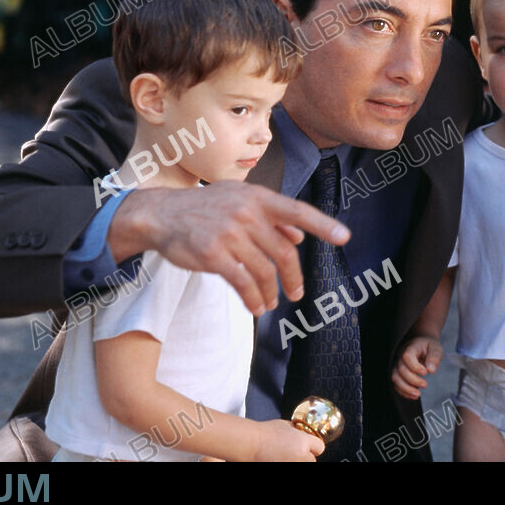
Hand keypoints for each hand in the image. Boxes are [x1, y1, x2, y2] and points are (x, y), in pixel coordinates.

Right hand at [108, 181, 350, 315]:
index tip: (345, 237)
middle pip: (284, 252)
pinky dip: (253, 299)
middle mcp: (246, 213)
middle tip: (297, 294)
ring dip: (271, 293)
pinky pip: (243, 283)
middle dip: (294, 277)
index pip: (297, 211)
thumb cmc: (204, 209)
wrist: (160, 215)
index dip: (323, 225)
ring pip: (264, 271)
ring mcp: (229, 233)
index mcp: (257, 198)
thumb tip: (299, 237)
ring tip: (270, 304)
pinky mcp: (213, 254)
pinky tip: (255, 307)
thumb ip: (270, 217)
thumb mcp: (238, 200)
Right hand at [251, 420, 323, 461]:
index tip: (308, 445)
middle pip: (312, 460)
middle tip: (294, 452)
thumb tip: (301, 432)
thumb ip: (296, 430)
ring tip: (284, 456)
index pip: (320, 447)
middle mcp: (301, 457)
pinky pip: (292, 466)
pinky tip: (278, 458)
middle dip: (305, 455)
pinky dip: (288, 463)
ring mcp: (292, 465)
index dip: (313, 445)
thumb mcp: (285, 425)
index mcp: (303, 442)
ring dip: (297, 461)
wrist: (250, 444)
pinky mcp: (285, 468)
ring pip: (302, 465)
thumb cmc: (265, 433)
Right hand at [391, 335, 443, 399]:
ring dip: (405, 388)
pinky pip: (396, 384)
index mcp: (410, 348)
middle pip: (400, 369)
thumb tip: (431, 370)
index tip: (425, 372)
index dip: (414, 366)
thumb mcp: (436, 349)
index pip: (407, 357)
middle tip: (425, 385)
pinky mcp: (397, 374)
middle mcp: (400, 357)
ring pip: (395, 378)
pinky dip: (403, 392)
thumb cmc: (429, 347)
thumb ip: (434, 357)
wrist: (422, 346)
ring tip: (418, 394)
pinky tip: (414, 396)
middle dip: (412, 380)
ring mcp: (397, 365)